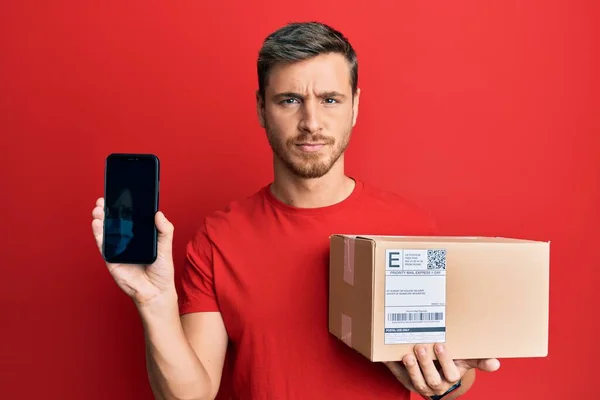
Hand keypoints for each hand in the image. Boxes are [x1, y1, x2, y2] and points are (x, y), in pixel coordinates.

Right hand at [91, 197, 175, 306]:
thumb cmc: (161, 270)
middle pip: (116, 222)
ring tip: (98, 208)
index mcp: (140, 235)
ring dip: (100, 218)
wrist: (155, 291)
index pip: (131, 218)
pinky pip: (103, 244)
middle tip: (105, 199)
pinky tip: (97, 223)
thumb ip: (165, 230)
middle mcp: (128, 240)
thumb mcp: (166, 247)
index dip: (124, 206)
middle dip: (109, 209)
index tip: (119, 194)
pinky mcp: (111, 258)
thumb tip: (159, 213)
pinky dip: (98, 233)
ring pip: (107, 230)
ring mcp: (118, 248)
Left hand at [384, 343, 499, 397]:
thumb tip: (496, 364)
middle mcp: (437, 385)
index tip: (440, 345)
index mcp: (452, 378)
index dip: (445, 361)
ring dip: (412, 368)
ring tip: (407, 354)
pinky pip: (398, 375)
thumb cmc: (451, 363)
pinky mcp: (405, 380)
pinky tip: (388, 356)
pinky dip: (392, 366)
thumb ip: (479, 360)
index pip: (451, 373)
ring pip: (417, 381)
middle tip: (421, 346)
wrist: (436, 373)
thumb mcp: (464, 359)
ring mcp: (420, 384)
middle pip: (432, 379)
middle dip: (426, 363)